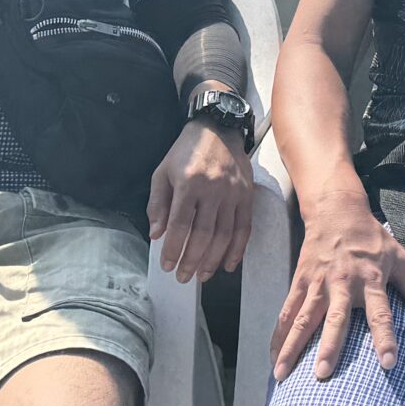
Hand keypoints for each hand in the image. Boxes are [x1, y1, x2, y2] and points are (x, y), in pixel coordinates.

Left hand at [145, 119, 253, 283]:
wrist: (218, 129)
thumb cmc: (186, 152)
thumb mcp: (162, 172)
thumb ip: (158, 204)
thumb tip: (157, 235)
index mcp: (189, 183)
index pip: (181, 224)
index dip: (173, 249)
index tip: (167, 265)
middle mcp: (214, 189)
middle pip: (204, 234)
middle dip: (191, 260)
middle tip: (182, 277)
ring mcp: (234, 193)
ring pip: (225, 235)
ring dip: (213, 260)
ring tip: (202, 275)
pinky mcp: (247, 195)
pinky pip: (244, 228)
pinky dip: (237, 250)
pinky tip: (228, 265)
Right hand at [270, 190, 404, 380]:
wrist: (337, 211)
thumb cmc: (372, 238)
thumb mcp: (400, 257)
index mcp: (371, 280)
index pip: (381, 314)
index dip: (385, 338)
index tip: (388, 363)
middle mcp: (342, 284)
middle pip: (335, 318)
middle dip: (328, 346)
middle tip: (322, 373)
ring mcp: (318, 284)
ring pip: (303, 319)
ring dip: (293, 347)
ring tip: (283, 374)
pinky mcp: (300, 282)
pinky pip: (287, 312)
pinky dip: (279, 335)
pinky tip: (273, 357)